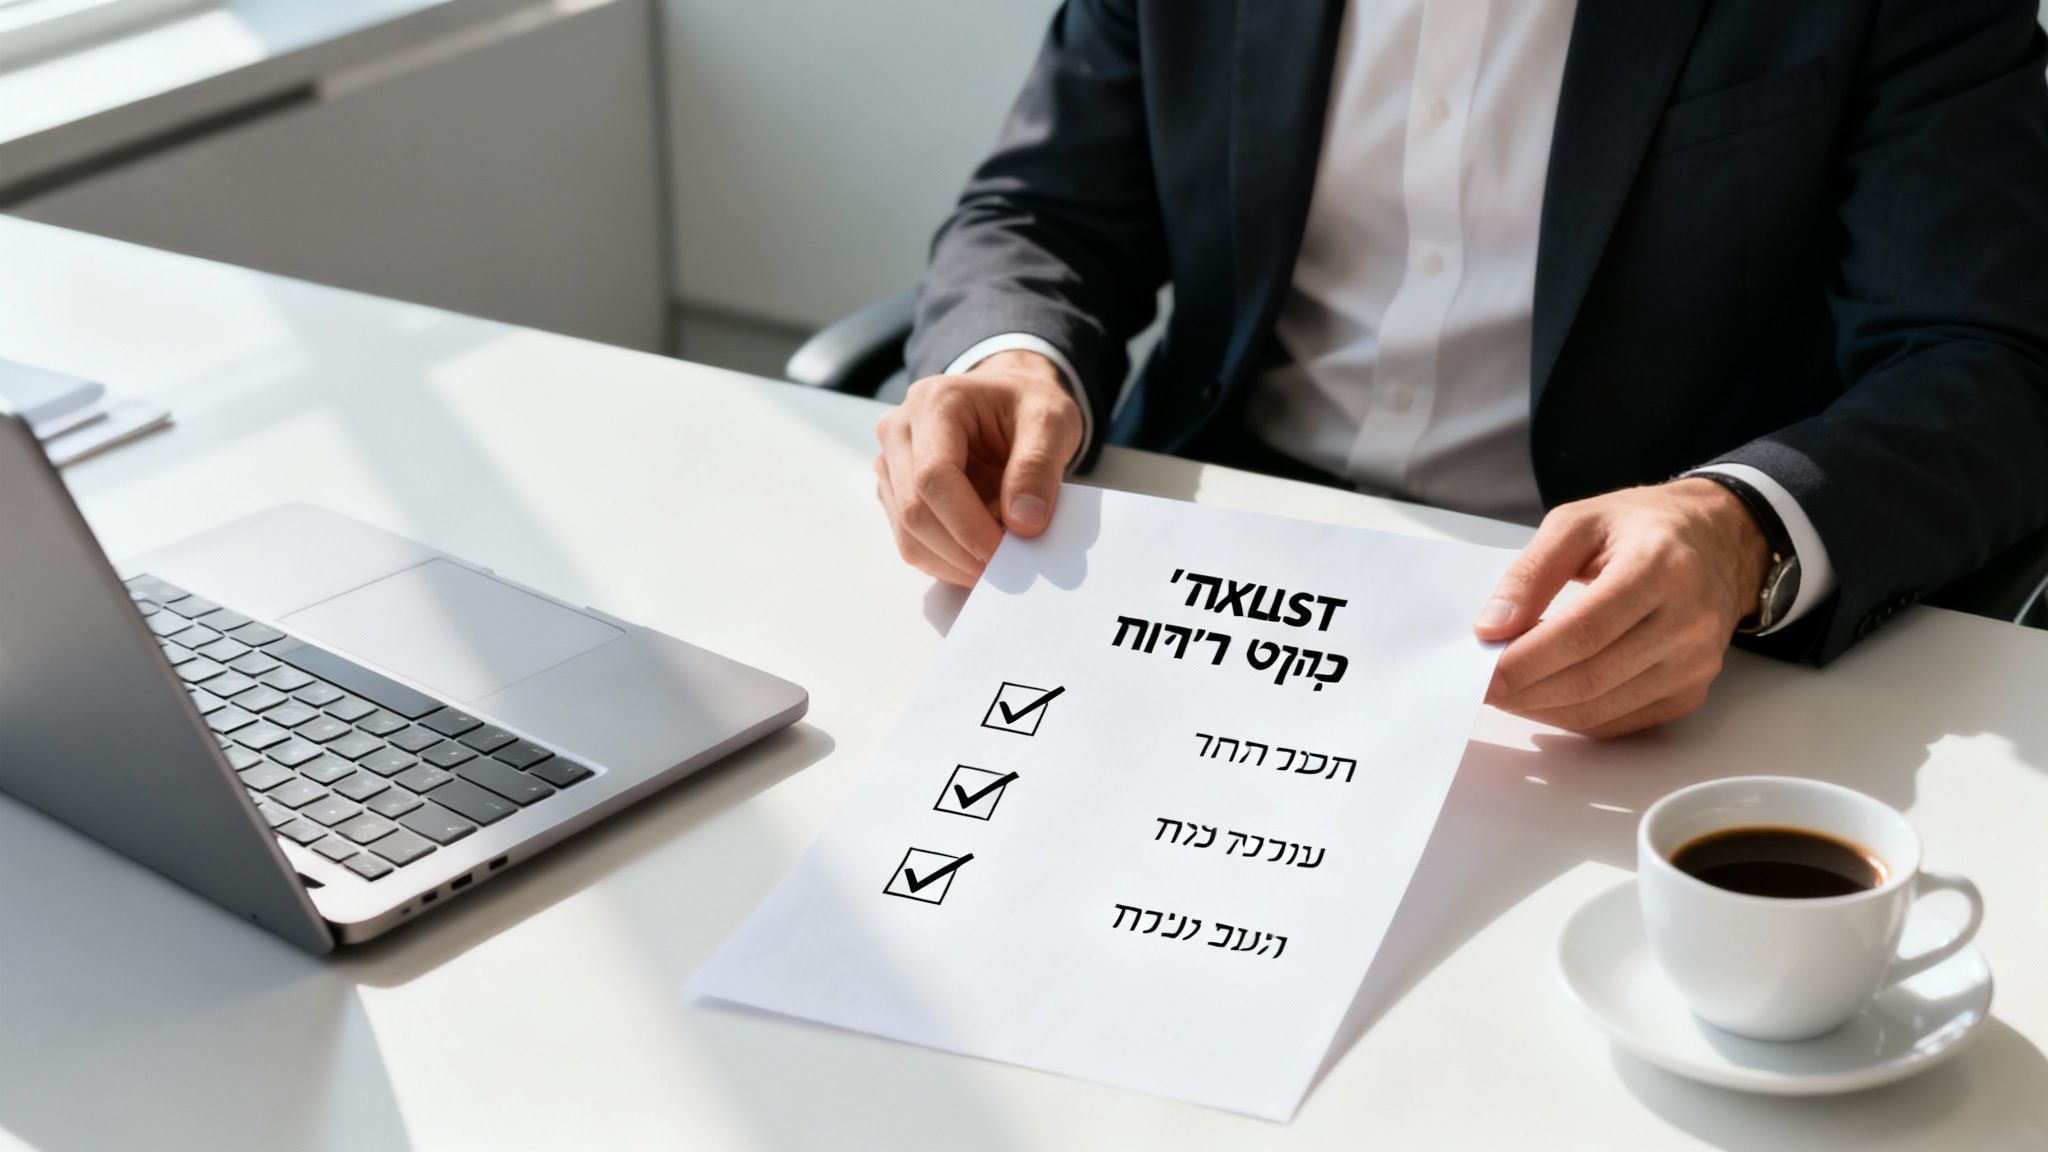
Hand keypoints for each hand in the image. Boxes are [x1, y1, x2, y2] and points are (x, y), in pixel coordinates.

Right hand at [874, 350, 1083, 585]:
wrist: (1008, 400)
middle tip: (1010, 569)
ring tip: (999, 561)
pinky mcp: (894, 494)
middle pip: (915, 510)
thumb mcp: (1050, 420)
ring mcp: (891, 465)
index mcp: (934, 402)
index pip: (934, 476)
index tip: (1005, 553)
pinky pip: (912, 543)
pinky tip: (980, 557)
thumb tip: (1023, 523)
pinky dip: (948, 562)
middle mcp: (899, 431)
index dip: (968, 524)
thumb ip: (1038, 467)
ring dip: (955, 563)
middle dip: (963, 551)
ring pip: (909, 535)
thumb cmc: (1025, 405)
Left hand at [1473, 478, 1770, 737]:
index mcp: (1660, 567)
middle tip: (1482, 685)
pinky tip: (1545, 696)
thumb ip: (1530, 573)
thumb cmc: (1643, 526)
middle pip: (1590, 677)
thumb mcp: (1578, 522)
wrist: (1720, 540)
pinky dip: (1572, 716)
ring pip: (1601, 709)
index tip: (1481, 670)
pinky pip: (1620, 721)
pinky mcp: (1692, 690)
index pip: (1583, 631)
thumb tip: (1491, 627)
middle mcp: (1689, 620)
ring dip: (1542, 708)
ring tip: (1507, 690)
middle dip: (1524, 689)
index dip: (1525, 659)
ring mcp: (1695, 662)